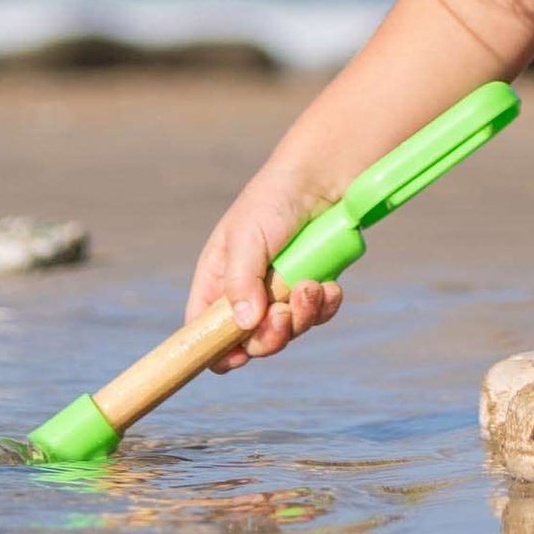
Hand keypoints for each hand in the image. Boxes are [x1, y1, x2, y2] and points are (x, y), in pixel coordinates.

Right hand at [185, 168, 343, 373]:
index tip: (236, 356)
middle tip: (282, 316)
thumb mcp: (247, 236)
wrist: (323, 178)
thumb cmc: (273, 200)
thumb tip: (242, 325)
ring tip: (310, 285)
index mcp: (218, 280)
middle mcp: (246, 292)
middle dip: (269, 337)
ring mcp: (280, 293)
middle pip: (249, 341)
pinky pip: (317, 315)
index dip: (214, 350)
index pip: (203, 329)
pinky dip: (324, 306)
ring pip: (287, 332)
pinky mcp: (310, 288)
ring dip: (301, 317)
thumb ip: (241, 280)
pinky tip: (329, 285)